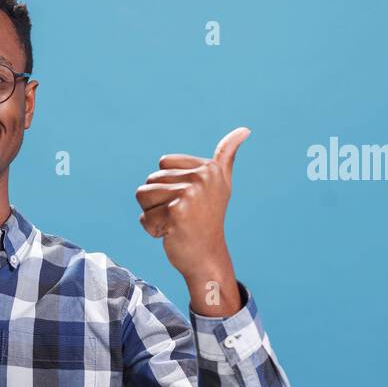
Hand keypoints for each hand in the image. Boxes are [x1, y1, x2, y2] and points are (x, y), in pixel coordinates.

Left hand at [136, 127, 249, 315]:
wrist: (206, 257)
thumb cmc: (208, 220)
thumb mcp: (221, 184)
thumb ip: (226, 156)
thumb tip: (244, 129)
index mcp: (209, 168)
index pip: (162, 164)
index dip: (167, 185)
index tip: (188, 200)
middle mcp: (202, 178)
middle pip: (151, 179)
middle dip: (158, 201)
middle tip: (182, 216)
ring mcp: (190, 194)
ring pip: (143, 195)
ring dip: (152, 214)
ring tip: (175, 223)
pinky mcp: (176, 212)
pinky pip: (144, 217)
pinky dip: (152, 230)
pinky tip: (171, 234)